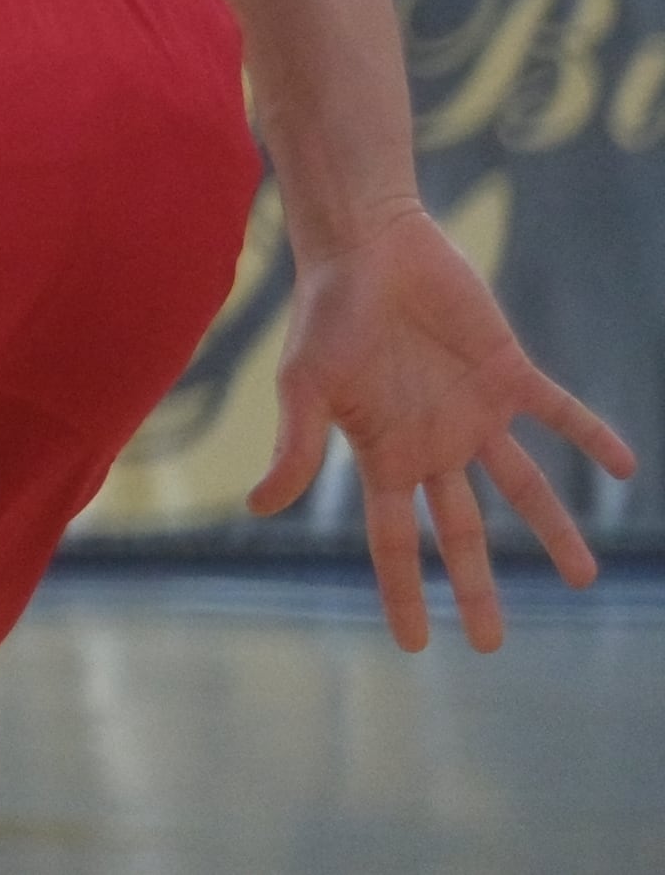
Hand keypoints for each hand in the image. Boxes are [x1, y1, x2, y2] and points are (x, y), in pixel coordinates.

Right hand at [261, 206, 633, 648]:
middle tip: (492, 642)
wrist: (364, 243)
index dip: (404, 592)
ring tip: (585, 576)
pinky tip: (627, 466)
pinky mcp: (507, 371)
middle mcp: (432, 443)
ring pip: (521, 486)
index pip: (393, 540)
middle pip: (458, 529)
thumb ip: (296, 447)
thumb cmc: (324, 310)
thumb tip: (260, 508)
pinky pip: (559, 413)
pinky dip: (592, 437)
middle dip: (475, 585)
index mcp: (382, 453)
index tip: (416, 645)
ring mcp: (473, 411)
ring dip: (554, 529)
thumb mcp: (303, 384)